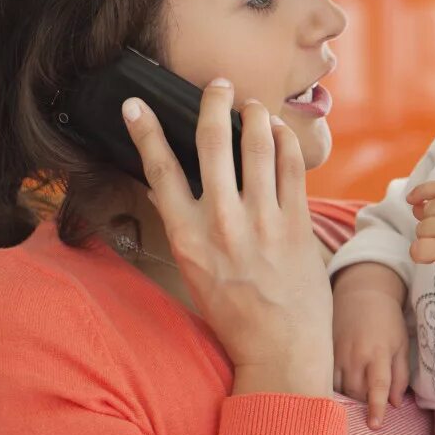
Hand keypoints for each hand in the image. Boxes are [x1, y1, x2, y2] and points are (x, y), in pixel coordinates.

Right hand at [122, 80, 331, 397]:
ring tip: (254, 105)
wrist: (280, 348)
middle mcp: (222, 223)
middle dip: (213, 104)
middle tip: (218, 86)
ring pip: (257, 147)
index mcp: (187, 237)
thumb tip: (174, 190)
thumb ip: (189, 228)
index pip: (158, 170)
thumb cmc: (236, 314)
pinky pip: (293, 168)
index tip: (136, 104)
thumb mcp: (196, 272)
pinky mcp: (297, 224)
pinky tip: (281, 132)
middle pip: (212, 143)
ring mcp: (263, 221)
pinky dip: (286, 142)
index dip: (145, 131)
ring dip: (255, 116)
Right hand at [332, 263, 409, 427]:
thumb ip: (400, 376)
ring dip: (349, 397)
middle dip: (364, 404)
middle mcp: (355, 355)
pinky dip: (334, 387)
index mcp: (378, 353)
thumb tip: (395, 404)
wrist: (361, 294)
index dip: (377, 407)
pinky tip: (342, 387)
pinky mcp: (325, 351)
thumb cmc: (387, 322)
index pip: (378, 385)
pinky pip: (327, 378)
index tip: (375, 426)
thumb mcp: (401, 345)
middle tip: (371, 406)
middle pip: (357, 392)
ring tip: (358, 395)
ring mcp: (337, 353)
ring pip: (340, 388)